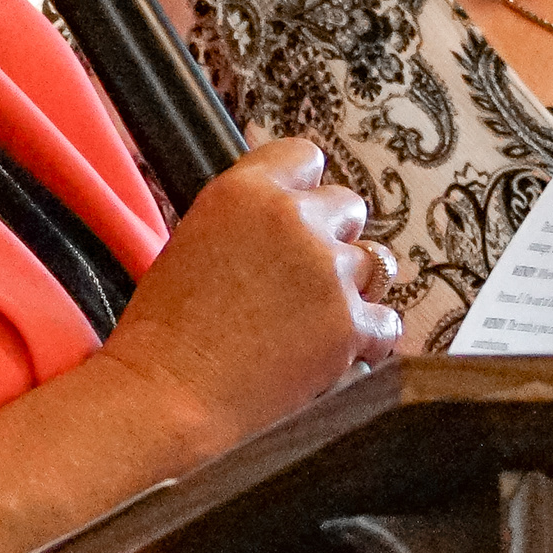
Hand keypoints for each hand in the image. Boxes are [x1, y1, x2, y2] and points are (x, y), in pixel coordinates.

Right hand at [99, 136, 401, 445]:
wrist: (170, 395)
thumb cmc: (166, 331)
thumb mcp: (193, 241)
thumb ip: (246, 219)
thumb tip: (287, 221)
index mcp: (245, 191)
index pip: (305, 157)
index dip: (305, 190)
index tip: (301, 215)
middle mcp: (293, 219)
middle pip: (348, 207)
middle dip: (332, 240)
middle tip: (302, 280)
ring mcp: (328, 271)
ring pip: (374, 263)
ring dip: (351, 288)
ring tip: (313, 322)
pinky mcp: (352, 323)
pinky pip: (386, 320)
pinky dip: (365, 339)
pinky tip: (330, 354)